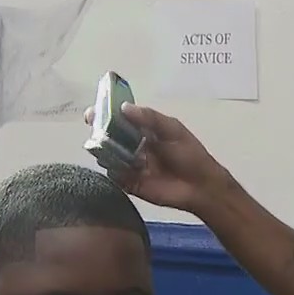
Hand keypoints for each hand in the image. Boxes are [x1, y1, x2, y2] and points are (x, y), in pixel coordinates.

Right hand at [84, 103, 228, 213]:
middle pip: (109, 137)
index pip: (119, 119)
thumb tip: (123, 107)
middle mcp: (133, 146)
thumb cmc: (190, 155)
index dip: (105, 115)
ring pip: (108, 155)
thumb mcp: (173, 130)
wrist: (200, 187)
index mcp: (143, 130)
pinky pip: (114, 175)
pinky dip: (112, 170)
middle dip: (98, 132)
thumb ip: (150, 118)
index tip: (93, 113)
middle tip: (93, 129)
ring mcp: (129, 165)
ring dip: (103, 151)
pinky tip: (115, 166)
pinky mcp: (129, 183)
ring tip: (104, 147)